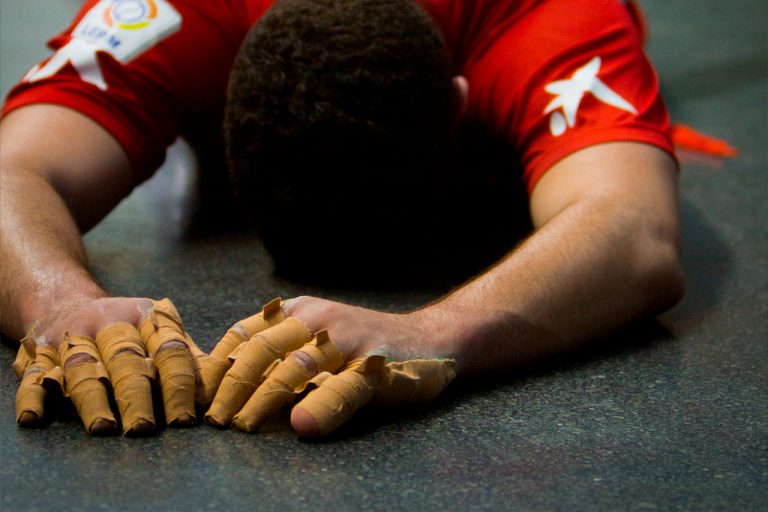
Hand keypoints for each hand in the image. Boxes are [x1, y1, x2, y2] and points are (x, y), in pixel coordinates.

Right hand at [14, 297, 208, 435]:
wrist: (66, 298)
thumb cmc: (127, 327)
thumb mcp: (159, 328)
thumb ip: (188, 357)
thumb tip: (216, 394)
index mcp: (145, 318)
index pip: (167, 351)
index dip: (178, 385)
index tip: (185, 418)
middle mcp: (107, 324)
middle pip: (125, 362)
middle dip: (136, 396)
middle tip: (144, 428)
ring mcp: (71, 337)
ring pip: (82, 368)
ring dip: (92, 400)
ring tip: (103, 428)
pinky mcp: (39, 352)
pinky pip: (33, 374)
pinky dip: (32, 396)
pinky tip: (35, 418)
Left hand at [202, 296, 456, 436]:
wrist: (428, 337)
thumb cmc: (363, 342)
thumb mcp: (317, 332)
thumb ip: (279, 348)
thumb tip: (224, 380)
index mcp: (298, 311)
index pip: (244, 333)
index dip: (217, 365)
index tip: (197, 395)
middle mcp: (319, 319)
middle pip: (261, 349)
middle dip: (231, 385)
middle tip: (214, 419)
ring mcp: (347, 341)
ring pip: (294, 368)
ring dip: (262, 399)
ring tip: (242, 425)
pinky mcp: (375, 367)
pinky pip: (343, 388)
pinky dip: (321, 408)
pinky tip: (303, 426)